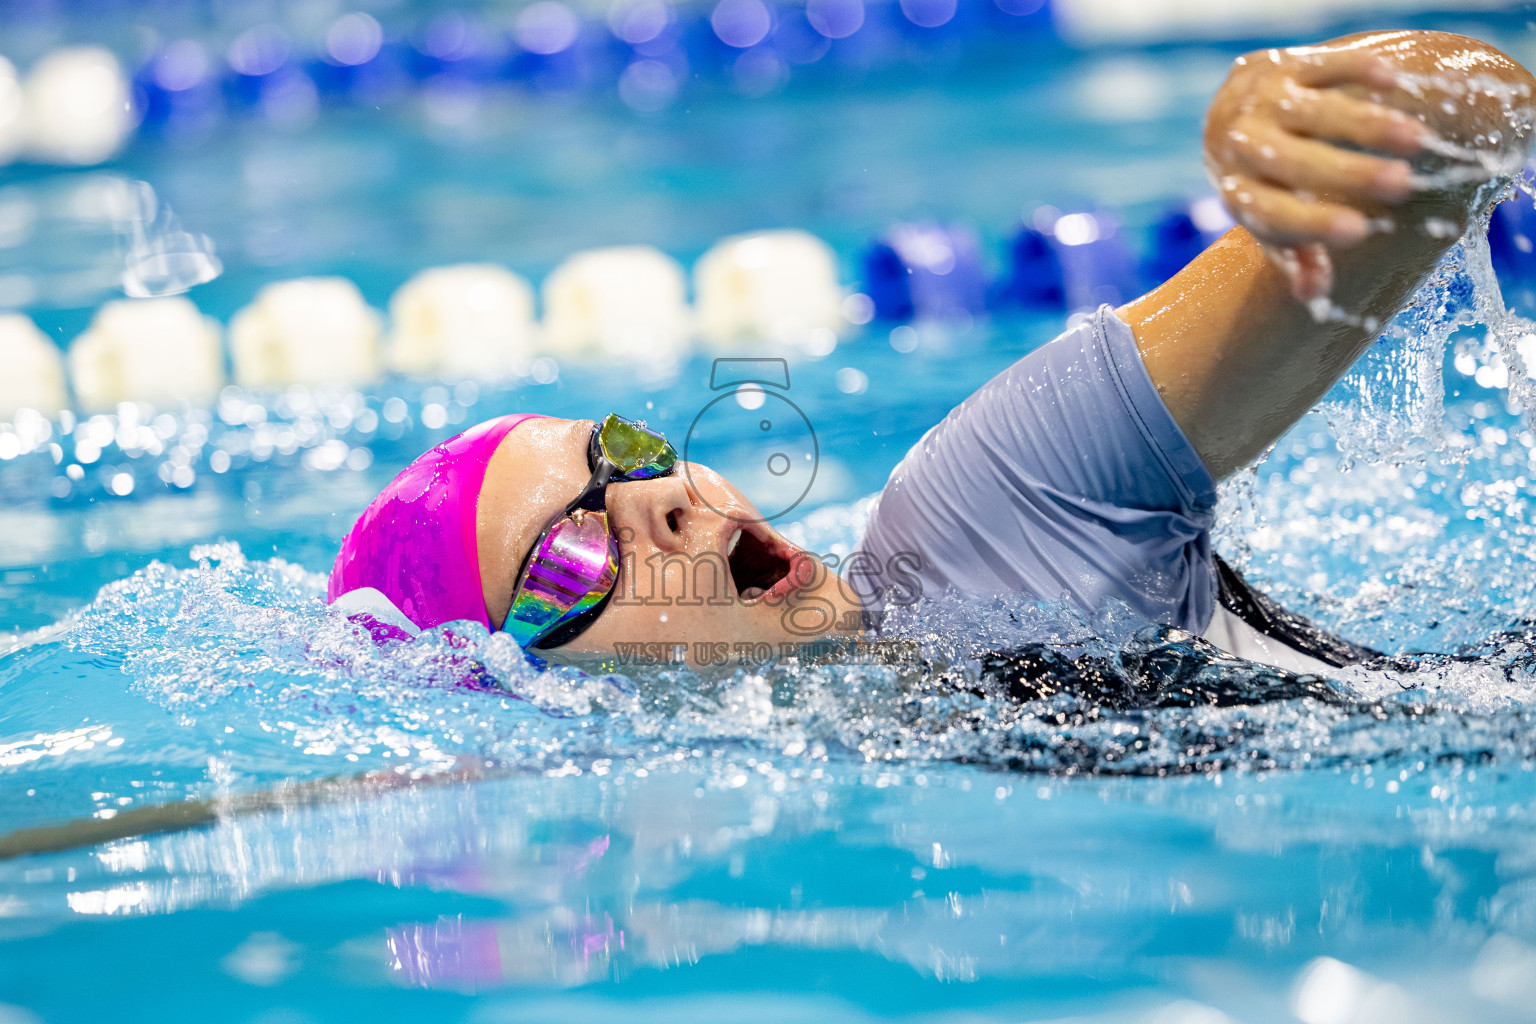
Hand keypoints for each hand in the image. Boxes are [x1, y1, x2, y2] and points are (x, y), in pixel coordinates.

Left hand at [1204, 45, 1427, 302]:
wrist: (1230, 112)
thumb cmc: (1265, 181)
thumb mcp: (1272, 220)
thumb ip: (1297, 257)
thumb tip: (1315, 296)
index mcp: (1239, 192)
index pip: (1270, 213)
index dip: (1311, 223)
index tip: (1359, 232)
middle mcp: (1243, 145)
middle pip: (1293, 162)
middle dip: (1348, 174)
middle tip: (1402, 185)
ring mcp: (1263, 102)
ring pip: (1314, 111)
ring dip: (1366, 125)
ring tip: (1415, 139)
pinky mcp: (1285, 64)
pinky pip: (1322, 65)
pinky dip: (1355, 70)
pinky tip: (1391, 81)